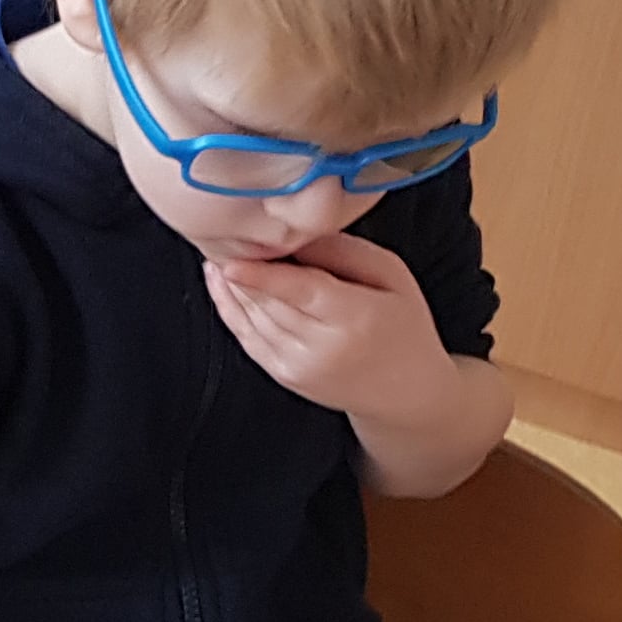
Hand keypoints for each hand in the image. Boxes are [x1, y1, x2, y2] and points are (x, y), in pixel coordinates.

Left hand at [203, 232, 447, 415]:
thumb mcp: (391, 276)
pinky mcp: (285, 377)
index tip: (231, 259)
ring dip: (230, 288)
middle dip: (240, 272)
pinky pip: (248, 339)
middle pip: (269, 303)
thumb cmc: (402, 325)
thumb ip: (345, 251)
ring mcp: (300, 366)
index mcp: (356, 317)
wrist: (405, 390)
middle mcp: (324, 347)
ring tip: (216, 254)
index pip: (300, 292)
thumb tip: (299, 231)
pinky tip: (221, 285)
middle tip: (221, 237)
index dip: (261, 275)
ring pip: (253, 320)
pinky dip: (230, 311)